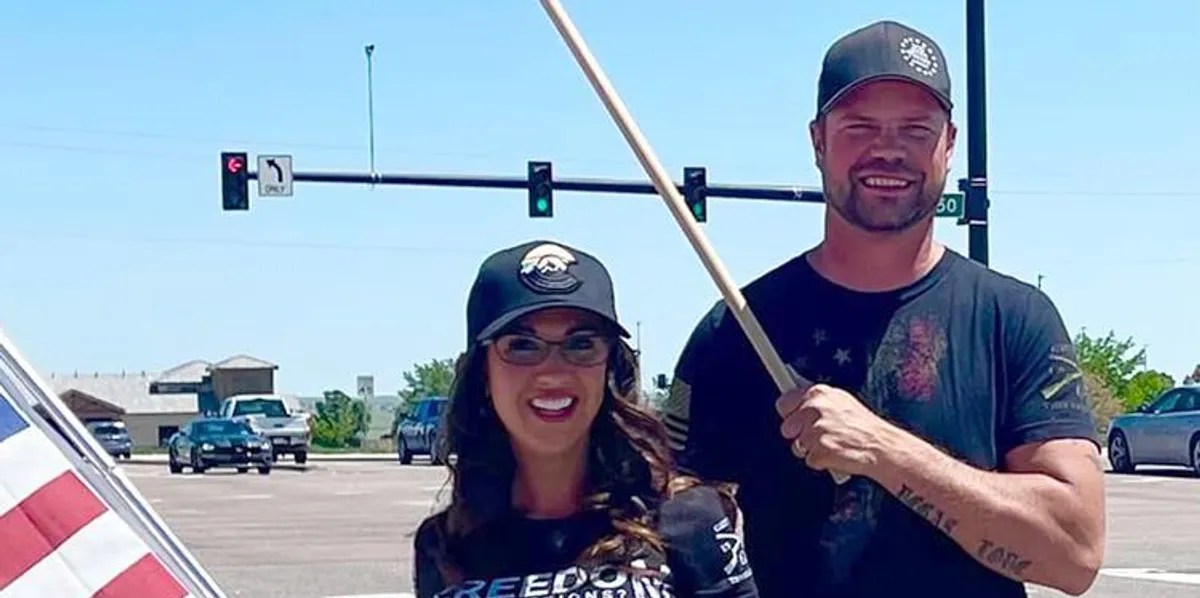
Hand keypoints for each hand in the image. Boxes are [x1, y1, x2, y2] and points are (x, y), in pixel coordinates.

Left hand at [775, 383, 892, 477]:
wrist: (882, 446)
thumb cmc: (864, 426)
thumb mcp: (841, 402)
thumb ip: (817, 402)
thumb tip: (798, 403)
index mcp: (818, 393)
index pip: (784, 402)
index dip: (790, 415)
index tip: (794, 419)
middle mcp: (815, 409)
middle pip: (786, 427)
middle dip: (798, 435)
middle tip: (818, 437)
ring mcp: (816, 431)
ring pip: (797, 446)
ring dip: (811, 450)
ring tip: (832, 444)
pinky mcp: (819, 451)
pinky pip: (809, 461)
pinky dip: (821, 462)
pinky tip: (836, 454)